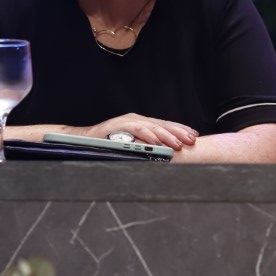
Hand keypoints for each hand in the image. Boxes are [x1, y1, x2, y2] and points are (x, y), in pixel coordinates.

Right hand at [83, 113, 198, 150]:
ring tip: (178, 143)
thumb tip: (164, 155)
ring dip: (166, 135)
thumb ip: (145, 147)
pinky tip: (157, 141)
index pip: (164, 126)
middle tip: (191, 140)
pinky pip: (135, 129)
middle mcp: (135, 120)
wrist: (82, 141)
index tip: (193, 136)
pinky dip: (147, 135)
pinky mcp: (117, 126)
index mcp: (141, 124)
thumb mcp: (130, 146)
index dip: (179, 130)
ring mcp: (126, 122)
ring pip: (151, 126)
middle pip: (161, 125)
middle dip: (178, 132)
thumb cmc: (106, 145)